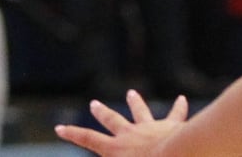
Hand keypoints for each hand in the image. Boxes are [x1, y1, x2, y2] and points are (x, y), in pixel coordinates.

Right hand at [56, 90, 188, 154]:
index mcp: (116, 149)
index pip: (89, 140)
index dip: (72, 134)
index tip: (59, 128)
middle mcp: (130, 134)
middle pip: (112, 121)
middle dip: (102, 113)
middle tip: (94, 104)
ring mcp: (150, 128)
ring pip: (140, 112)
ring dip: (135, 103)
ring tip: (131, 93)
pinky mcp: (171, 127)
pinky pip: (175, 115)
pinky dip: (178, 108)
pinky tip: (182, 99)